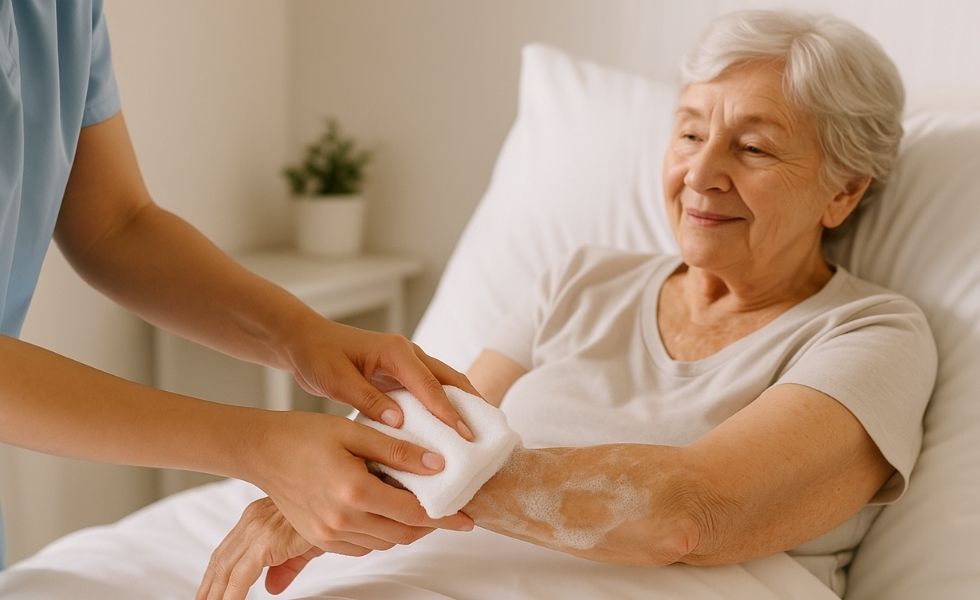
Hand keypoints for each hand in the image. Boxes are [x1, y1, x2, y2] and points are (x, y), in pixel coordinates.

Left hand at [197, 497, 323, 599]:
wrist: (345, 500)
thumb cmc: (330, 512)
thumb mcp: (304, 544)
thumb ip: (284, 566)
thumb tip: (272, 586)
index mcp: (257, 517)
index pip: (226, 551)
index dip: (214, 575)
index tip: (207, 592)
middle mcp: (253, 519)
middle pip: (220, 560)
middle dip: (208, 586)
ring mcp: (258, 528)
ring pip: (225, 568)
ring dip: (215, 593)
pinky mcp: (267, 541)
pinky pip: (241, 575)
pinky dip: (231, 594)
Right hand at [249, 411, 472, 557]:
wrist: (262, 451)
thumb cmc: (307, 434)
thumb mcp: (355, 433)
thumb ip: (398, 451)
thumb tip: (439, 465)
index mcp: (355, 491)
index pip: (414, 513)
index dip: (446, 517)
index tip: (469, 518)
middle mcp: (342, 520)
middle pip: (403, 534)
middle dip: (431, 526)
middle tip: (449, 511)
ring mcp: (328, 534)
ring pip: (384, 542)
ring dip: (406, 529)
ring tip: (420, 507)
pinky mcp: (318, 538)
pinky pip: (362, 545)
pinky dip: (381, 534)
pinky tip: (386, 512)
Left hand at [283, 315, 478, 438]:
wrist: (305, 340)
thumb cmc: (318, 356)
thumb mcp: (337, 380)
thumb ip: (368, 399)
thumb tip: (399, 421)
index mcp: (395, 352)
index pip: (429, 385)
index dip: (448, 411)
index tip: (465, 434)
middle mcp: (407, 353)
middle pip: (449, 378)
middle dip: (471, 404)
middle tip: (487, 432)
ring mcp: (406, 362)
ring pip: (444, 382)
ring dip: (462, 403)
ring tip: (479, 429)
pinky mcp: (401, 373)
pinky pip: (429, 389)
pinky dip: (444, 404)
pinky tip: (450, 426)